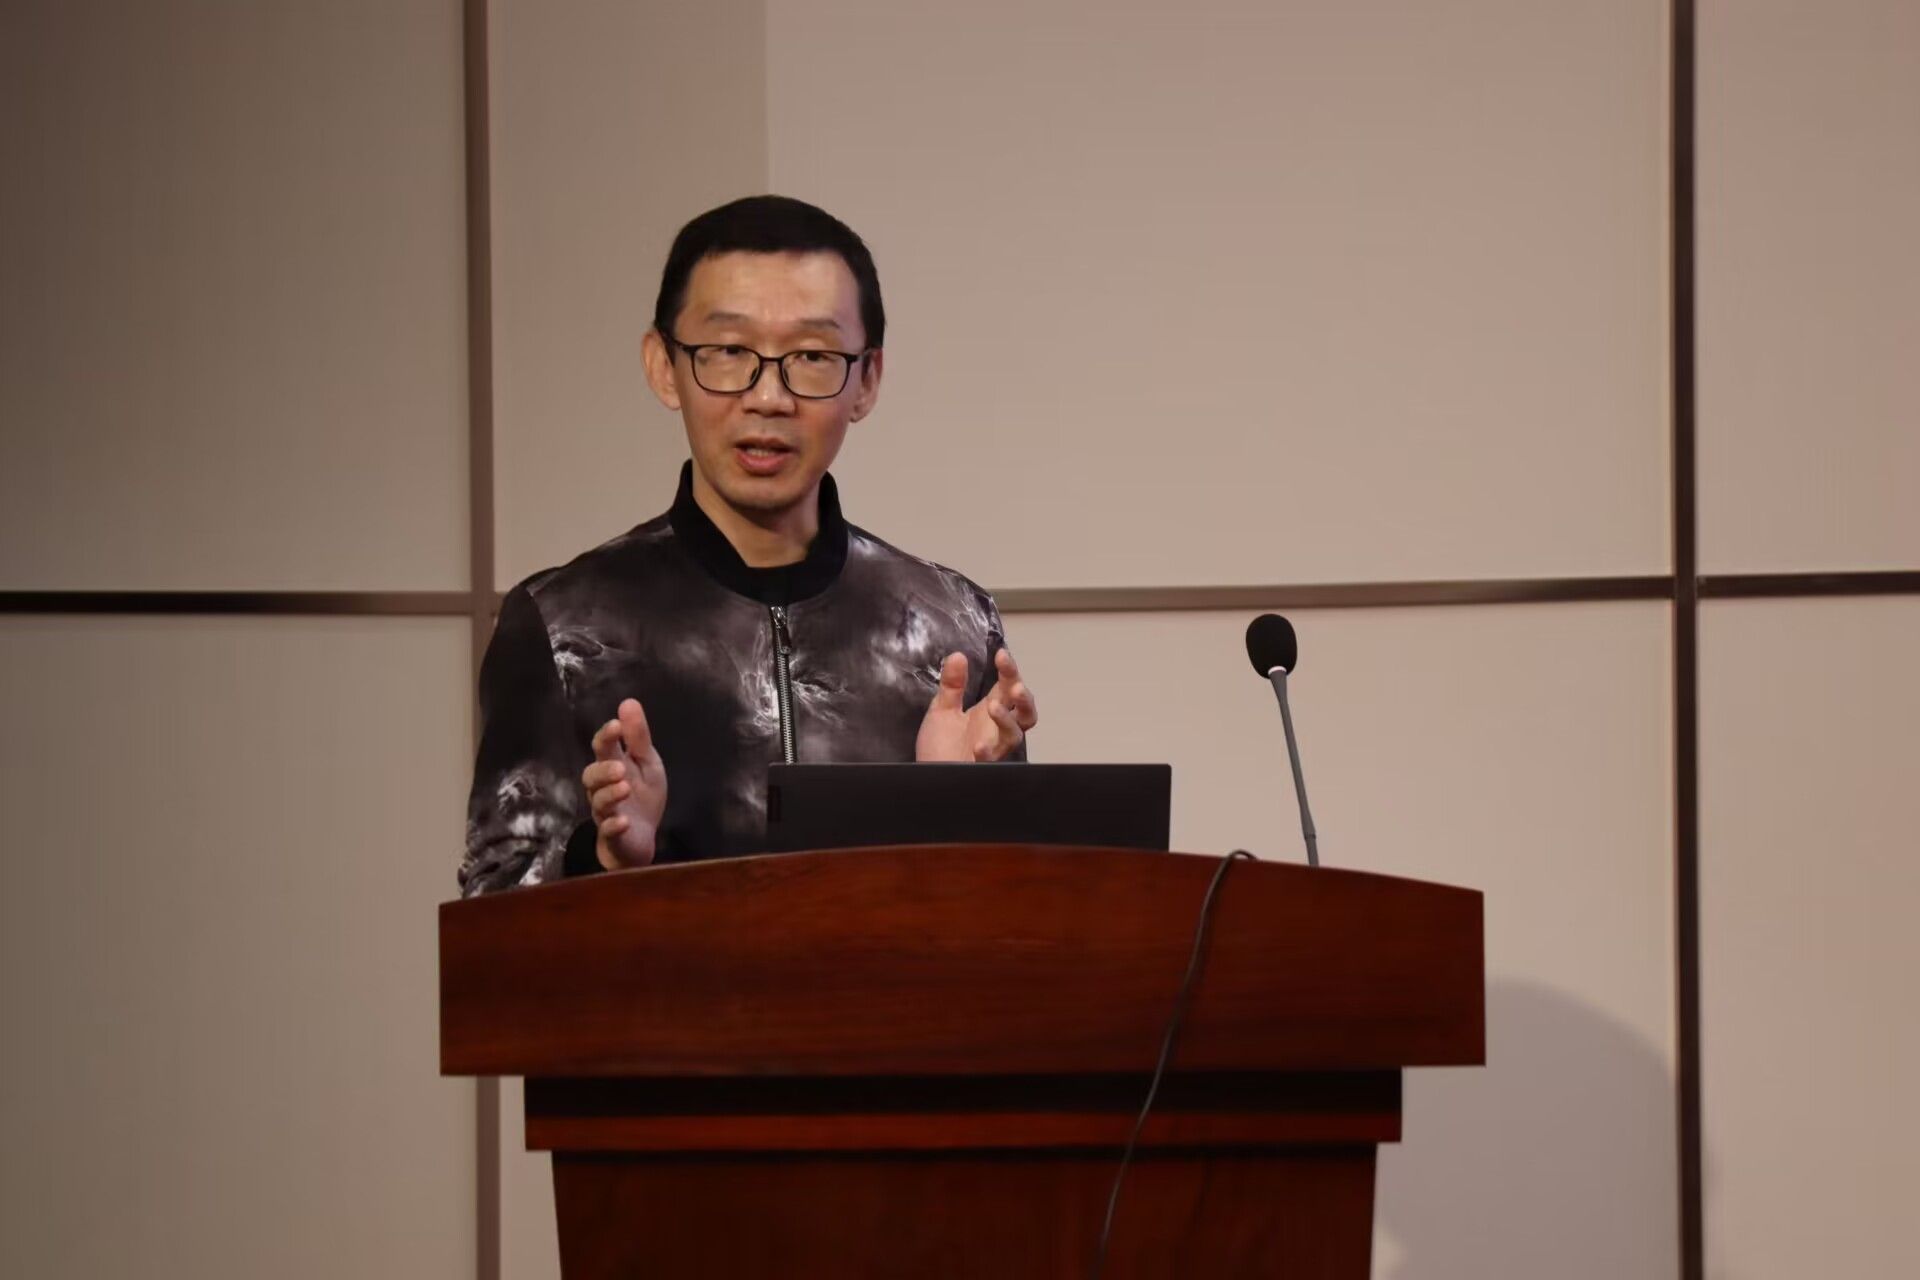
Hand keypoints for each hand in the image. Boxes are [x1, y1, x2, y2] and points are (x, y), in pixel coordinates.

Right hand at [582, 698, 667, 868]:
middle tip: (620, 768)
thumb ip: (638, 736)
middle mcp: (602, 788)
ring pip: (599, 802)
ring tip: (624, 788)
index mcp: (612, 765)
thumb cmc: (642, 795)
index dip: (606, 736)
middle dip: (603, 770)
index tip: (616, 726)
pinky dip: (614, 825)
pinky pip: (608, 831)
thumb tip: (628, 702)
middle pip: (591, 776)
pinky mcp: (613, 835)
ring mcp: (606, 812)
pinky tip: (623, 820)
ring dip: (610, 794)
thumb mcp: (647, 762)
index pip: (602, 748)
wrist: (641, 837)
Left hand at [915, 648, 1037, 762]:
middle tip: (1014, 685)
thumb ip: (952, 684)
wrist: (928, 775)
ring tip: (993, 707)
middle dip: (1023, 697)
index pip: (1008, 685)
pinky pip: (992, 759)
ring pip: (1016, 734)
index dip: (1009, 670)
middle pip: (1024, 710)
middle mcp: (997, 727)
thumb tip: (957, 655)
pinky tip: (979, 746)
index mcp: (990, 708)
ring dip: (1008, 720)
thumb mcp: (942, 709)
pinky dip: (989, 752)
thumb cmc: (940, 745)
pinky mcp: (982, 765)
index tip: (1001, 655)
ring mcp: (993, 746)